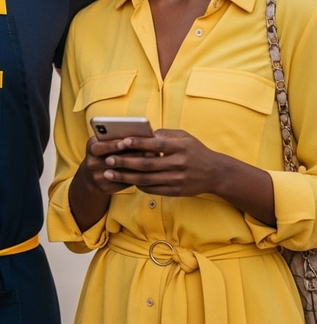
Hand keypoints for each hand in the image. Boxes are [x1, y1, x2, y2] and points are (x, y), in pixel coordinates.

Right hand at [78, 134, 158, 195]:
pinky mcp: (106, 188)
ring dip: (137, 166)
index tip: (127, 141)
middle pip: (113, 160)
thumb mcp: (102, 143)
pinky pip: (123, 183)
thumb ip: (113, 138)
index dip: (115, 144)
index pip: (102, 146)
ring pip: (121, 173)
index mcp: (91, 149)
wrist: (90, 176)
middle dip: (132, 155)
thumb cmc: (102, 153)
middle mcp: (92, 164)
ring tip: (151, 160)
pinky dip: (136, 176)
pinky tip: (147, 171)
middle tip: (148, 150)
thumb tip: (135, 134)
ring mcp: (98, 178)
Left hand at [101, 129, 218, 196]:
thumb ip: (164, 134)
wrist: (216, 173)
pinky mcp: (176, 191)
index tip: (122, 141)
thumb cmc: (195, 150)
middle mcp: (179, 164)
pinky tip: (126, 180)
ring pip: (147, 179)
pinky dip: (138, 185)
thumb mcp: (184, 136)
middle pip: (147, 164)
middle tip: (108, 159)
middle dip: (125, 162)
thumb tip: (142, 134)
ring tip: (110, 173)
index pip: (156, 145)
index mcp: (180, 147)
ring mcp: (177, 179)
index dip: (138, 143)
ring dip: (126, 176)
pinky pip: (153, 190)